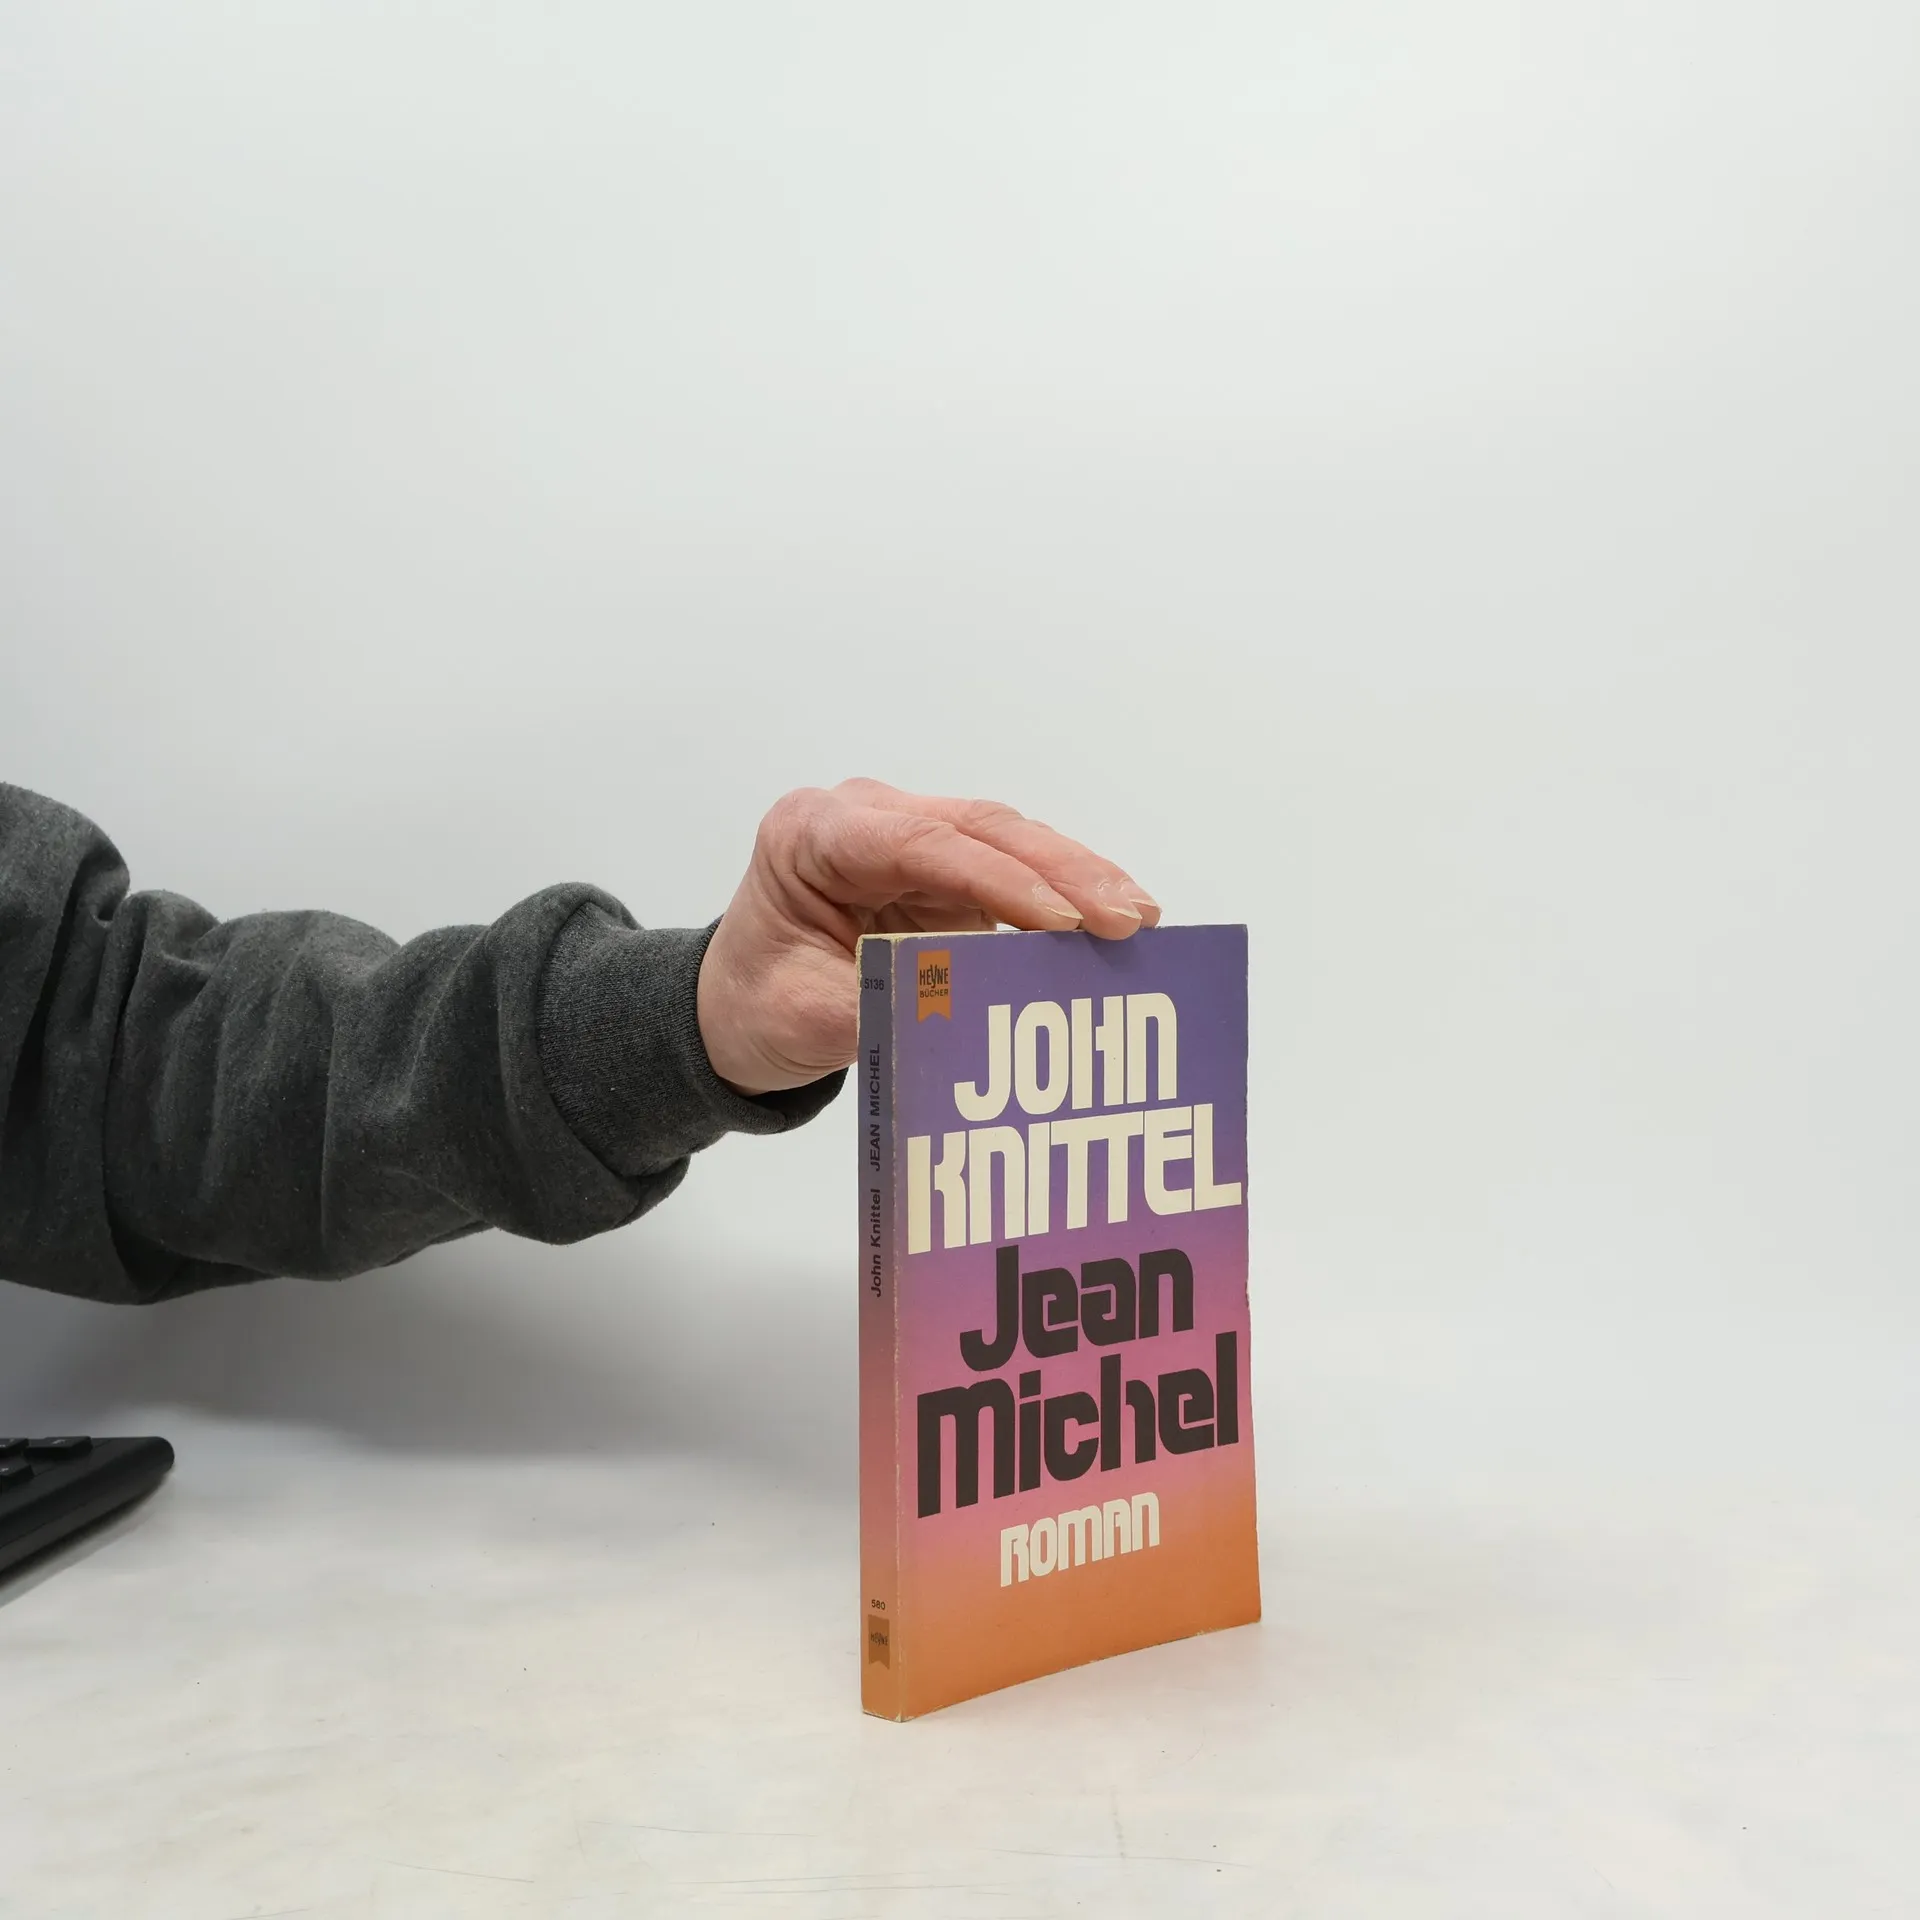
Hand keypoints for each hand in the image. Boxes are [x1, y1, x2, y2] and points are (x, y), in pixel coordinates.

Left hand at [696, 778, 1160, 1095]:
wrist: (734, 1007)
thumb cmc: (757, 1005)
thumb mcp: (804, 1018)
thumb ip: (884, 1004)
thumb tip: (972, 1004)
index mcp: (813, 834)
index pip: (920, 842)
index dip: (997, 880)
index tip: (1061, 920)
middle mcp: (868, 817)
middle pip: (980, 827)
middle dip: (1062, 871)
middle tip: (1129, 917)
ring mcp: (913, 835)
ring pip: (1010, 841)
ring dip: (1079, 879)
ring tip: (1140, 919)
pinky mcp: (946, 869)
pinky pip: (1016, 871)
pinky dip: (1066, 898)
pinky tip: (1115, 923)